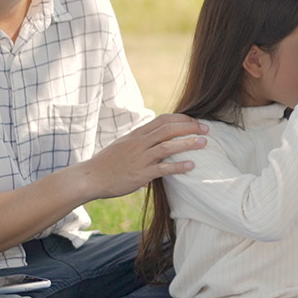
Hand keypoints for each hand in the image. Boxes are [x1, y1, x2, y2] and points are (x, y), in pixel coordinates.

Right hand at [81, 113, 207, 198]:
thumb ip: (139, 143)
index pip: (163, 120)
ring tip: (204, 143)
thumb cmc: (107, 164)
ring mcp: (139, 158)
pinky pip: (162, 168)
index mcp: (136, 135)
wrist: (89, 177)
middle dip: (190, 128)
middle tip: (207, 129)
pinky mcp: (140, 174)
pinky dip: (178, 166)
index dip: (181, 119)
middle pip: (168, 129)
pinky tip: (191, 166)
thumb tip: (155, 144)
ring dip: (188, 143)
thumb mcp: (123, 146)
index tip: (195, 121)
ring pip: (167, 146)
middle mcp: (139, 143)